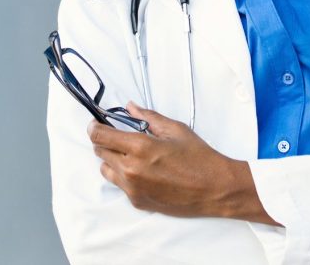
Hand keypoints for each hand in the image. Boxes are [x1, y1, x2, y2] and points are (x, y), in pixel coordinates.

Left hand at [87, 102, 276, 223]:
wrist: (215, 189)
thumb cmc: (199, 158)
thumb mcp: (175, 129)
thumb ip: (148, 117)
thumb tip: (130, 107)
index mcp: (140, 148)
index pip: (100, 136)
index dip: (94, 127)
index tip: (95, 123)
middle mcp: (131, 170)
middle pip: (100, 152)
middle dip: (105, 141)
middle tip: (118, 136)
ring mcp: (133, 189)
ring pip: (106, 170)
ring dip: (112, 159)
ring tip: (131, 154)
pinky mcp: (138, 202)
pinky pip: (120, 185)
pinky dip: (124, 176)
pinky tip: (143, 171)